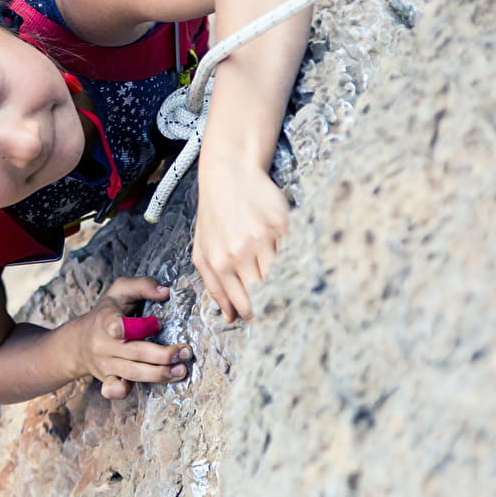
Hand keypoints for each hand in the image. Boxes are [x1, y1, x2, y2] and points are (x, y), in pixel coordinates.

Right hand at [69, 277, 192, 398]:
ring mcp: (105, 364)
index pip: (113, 324)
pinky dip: (124, 392)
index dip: (129, 327)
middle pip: (134, 352)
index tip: (154, 324)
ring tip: (181, 370)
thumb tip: (166, 292)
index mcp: (106, 319)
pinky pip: (114, 389)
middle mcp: (103, 344)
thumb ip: (143, 286)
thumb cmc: (109, 311)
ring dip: (158, 374)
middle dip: (162, 355)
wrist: (79, 341)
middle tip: (185, 352)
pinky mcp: (107, 378)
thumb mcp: (121, 290)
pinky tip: (145, 390)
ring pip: (132, 373)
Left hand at [192, 158, 289, 321]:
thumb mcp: (201, 250)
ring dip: (285, 283)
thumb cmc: (214, 214)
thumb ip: (213, 286)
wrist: (229, 174)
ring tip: (287, 285)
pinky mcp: (281, 224)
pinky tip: (291, 260)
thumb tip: (230, 317)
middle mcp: (240, 253)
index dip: (257, 316)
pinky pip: (292, 252)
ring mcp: (262, 238)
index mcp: (220, 263)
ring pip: (281, 275)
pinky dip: (293, 260)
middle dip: (273, 305)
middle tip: (279, 309)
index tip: (264, 321)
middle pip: (265, 294)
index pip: (245, 304)